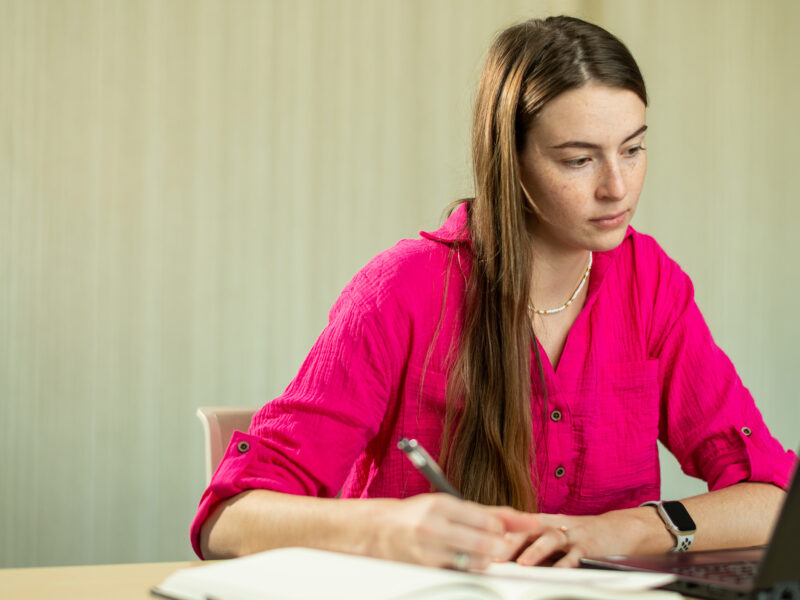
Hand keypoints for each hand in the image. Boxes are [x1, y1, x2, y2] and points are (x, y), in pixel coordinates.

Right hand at [370, 494, 532, 570]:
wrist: (380, 530)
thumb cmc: (417, 515)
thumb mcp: (447, 505)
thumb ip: (482, 511)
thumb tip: (517, 517)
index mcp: (442, 504)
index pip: (487, 519)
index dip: (506, 526)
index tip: (511, 528)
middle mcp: (434, 526)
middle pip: (484, 543)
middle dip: (500, 546)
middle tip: (501, 544)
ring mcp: (429, 550)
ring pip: (475, 562)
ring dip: (485, 559)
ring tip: (481, 552)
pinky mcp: (426, 569)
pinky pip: (460, 573)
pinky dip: (468, 568)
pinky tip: (464, 559)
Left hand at [495, 509, 654, 567]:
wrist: (617, 529)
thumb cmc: (578, 535)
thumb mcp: (552, 535)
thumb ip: (530, 544)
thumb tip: (498, 556)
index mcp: (540, 522)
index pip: (514, 523)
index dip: (496, 531)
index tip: (477, 540)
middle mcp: (553, 524)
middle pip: (528, 529)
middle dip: (510, 542)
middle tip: (494, 555)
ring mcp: (571, 533)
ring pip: (550, 538)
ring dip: (536, 551)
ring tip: (523, 564)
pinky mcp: (589, 545)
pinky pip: (576, 555)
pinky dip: (567, 564)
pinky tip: (558, 573)